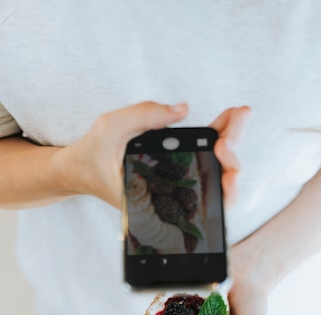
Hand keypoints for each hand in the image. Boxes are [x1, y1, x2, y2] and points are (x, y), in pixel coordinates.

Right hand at [60, 101, 250, 208]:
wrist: (80, 170)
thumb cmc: (93, 155)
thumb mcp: (111, 127)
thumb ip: (145, 116)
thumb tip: (183, 110)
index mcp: (158, 197)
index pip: (204, 195)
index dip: (224, 173)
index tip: (224, 146)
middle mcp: (171, 196)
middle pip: (217, 181)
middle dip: (233, 147)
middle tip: (240, 115)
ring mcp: (175, 187)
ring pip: (214, 172)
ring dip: (230, 142)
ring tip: (238, 114)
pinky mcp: (174, 174)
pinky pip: (202, 161)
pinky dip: (216, 140)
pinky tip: (225, 121)